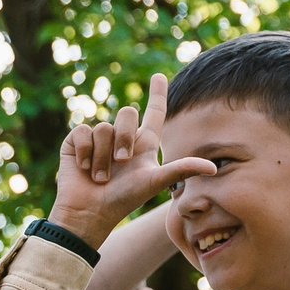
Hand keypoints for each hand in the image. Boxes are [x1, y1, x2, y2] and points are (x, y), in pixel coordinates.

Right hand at [46, 73, 217, 250]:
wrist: (90, 213)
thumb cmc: (123, 200)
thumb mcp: (155, 182)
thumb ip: (182, 169)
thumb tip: (214, 168)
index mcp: (143, 144)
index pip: (154, 112)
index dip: (157, 93)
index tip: (158, 76)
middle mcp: (121, 138)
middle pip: (127, 112)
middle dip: (124, 138)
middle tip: (121, 163)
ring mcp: (97, 140)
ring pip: (104, 126)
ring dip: (102, 155)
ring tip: (100, 176)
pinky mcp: (75, 143)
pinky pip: (83, 132)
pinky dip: (84, 152)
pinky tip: (83, 168)